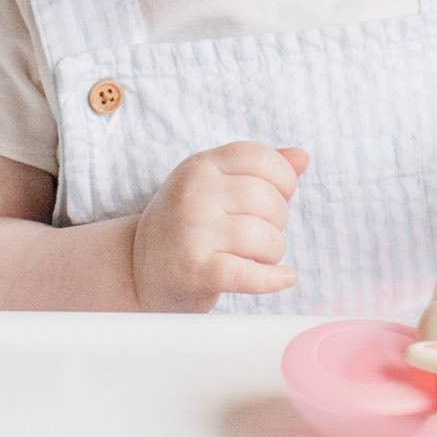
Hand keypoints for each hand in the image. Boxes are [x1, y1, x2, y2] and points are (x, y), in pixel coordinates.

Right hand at [132, 141, 308, 311]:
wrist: (134, 269)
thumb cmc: (185, 224)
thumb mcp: (213, 185)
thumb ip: (257, 169)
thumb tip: (302, 157)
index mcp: (201, 166)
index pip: (260, 157)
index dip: (283, 178)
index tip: (278, 196)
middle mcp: (194, 193)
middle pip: (267, 199)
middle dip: (278, 221)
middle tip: (262, 233)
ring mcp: (193, 232)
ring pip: (264, 237)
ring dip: (273, 252)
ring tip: (259, 256)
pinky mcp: (196, 271)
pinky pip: (250, 274)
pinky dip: (274, 279)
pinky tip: (284, 278)